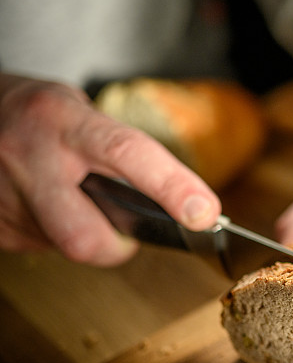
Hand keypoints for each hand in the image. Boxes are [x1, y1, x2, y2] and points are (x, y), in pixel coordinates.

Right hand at [0, 73, 220, 265]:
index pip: (128, 153)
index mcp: (63, 120)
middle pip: (85, 235)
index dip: (172, 187)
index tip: (204, 213)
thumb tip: (179, 201)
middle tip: (125, 236)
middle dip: (115, 248)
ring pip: (63, 247)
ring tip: (71, 200)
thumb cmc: (39, 115)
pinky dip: (53, 235)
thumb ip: (122, 153)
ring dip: (82, 235)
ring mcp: (4, 194)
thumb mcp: (82, 114)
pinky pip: (40, 247)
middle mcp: (30, 156)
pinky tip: (44, 206)